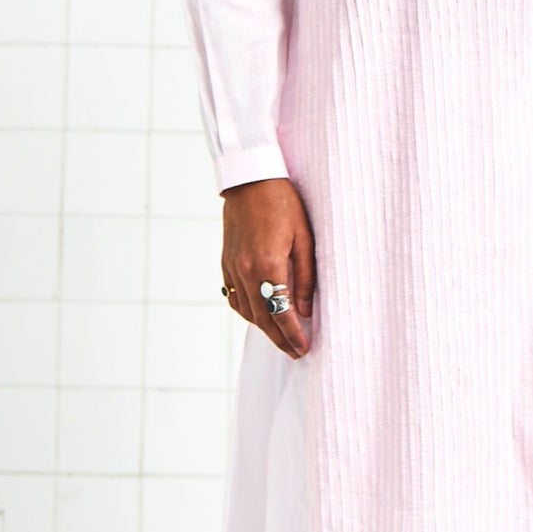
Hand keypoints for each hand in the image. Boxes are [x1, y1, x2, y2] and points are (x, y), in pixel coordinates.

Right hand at [220, 177, 316, 357]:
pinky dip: (248, 311)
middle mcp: (245, 271)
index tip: (303, 349)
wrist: (249, 179)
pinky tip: (260, 314)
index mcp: (267, 265)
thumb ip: (306, 276)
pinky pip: (234, 297)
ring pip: (246, 311)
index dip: (292, 335)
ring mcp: (232, 268)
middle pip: (262, 319)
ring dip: (264, 328)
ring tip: (282, 336)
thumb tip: (306, 310)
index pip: (280, 313)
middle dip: (279, 339)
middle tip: (295, 352)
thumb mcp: (305, 237)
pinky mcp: (226, 263)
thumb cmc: (283, 203)